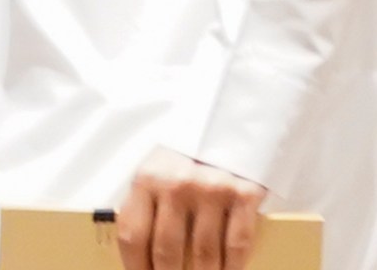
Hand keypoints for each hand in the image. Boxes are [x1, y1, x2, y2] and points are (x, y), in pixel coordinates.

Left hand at [116, 147, 267, 269]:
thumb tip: (141, 256)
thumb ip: (148, 206)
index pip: (133, 236)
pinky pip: (237, 244)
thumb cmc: (187, 156)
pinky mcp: (243, 193)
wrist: (231, 122)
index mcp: (146, 179)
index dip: (135, 268)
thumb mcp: (158, 172)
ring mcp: (211, 189)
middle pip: (167, 251)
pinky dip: (233, 268)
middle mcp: (176, 184)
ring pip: (204, 255)